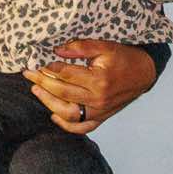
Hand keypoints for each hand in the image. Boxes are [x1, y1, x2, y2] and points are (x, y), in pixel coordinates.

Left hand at [24, 39, 156, 133]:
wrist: (144, 73)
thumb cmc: (124, 58)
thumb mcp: (105, 46)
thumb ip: (81, 47)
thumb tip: (58, 50)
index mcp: (99, 80)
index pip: (66, 75)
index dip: (48, 69)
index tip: (35, 63)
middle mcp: (98, 99)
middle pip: (63, 94)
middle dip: (42, 83)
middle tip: (29, 74)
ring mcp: (99, 111)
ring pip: (68, 114)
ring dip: (48, 103)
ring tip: (36, 90)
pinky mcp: (101, 118)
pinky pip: (81, 127)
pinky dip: (66, 125)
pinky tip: (53, 115)